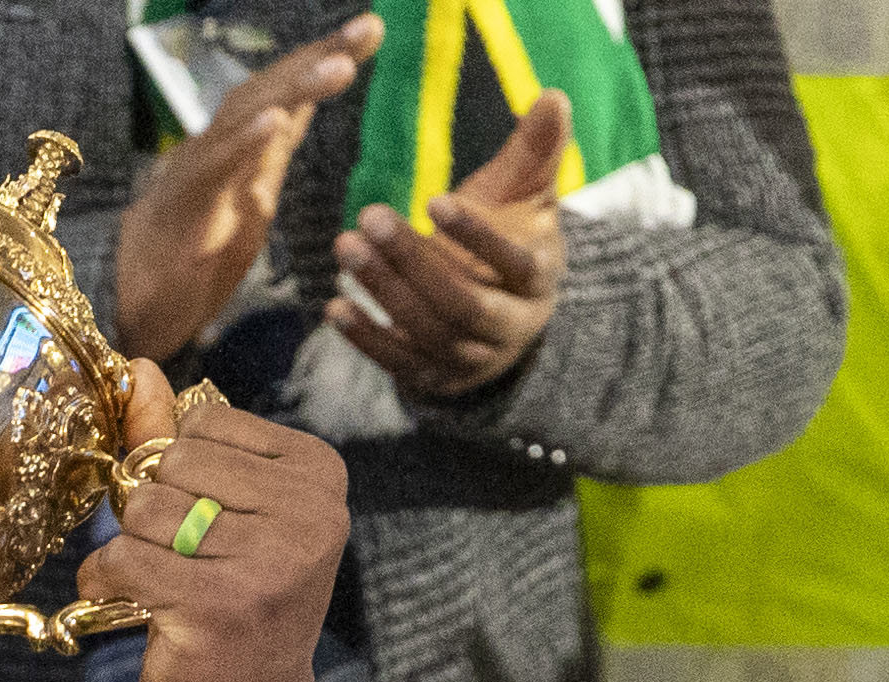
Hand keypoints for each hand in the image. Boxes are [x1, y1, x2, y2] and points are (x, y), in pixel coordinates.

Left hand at [85, 370, 347, 681]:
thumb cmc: (236, 606)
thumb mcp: (222, 512)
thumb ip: (178, 440)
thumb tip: (138, 369)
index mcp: (319, 475)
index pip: (204, 426)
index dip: (177, 472)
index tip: (203, 522)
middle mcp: (309, 514)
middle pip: (172, 465)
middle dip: (152, 511)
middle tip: (177, 559)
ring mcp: (269, 562)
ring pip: (145, 510)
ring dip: (133, 549)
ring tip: (164, 586)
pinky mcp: (220, 607)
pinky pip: (125, 559)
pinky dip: (105, 581)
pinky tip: (126, 603)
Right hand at [112, 16, 378, 361]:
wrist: (132, 306)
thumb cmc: (188, 261)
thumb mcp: (247, 202)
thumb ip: (269, 157)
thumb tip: (296, 113)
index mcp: (238, 149)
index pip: (285, 93)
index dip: (324, 58)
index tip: (372, 31)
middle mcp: (218, 146)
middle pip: (270, 89)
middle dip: (320, 55)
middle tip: (369, 27)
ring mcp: (198, 171)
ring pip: (245, 117)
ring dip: (294, 88)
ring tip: (340, 66)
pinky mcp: (183, 206)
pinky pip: (214, 168)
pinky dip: (245, 142)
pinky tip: (276, 121)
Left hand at [329, 92, 569, 397]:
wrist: (504, 318)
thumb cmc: (511, 237)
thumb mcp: (525, 195)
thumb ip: (535, 151)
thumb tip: (553, 95)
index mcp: (537, 280)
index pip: (513, 262)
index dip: (477, 236)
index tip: (434, 200)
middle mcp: (510, 327)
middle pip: (461, 302)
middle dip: (412, 261)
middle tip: (368, 218)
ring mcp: (472, 360)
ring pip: (427, 331)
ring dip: (382, 289)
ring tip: (345, 247)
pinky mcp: (436, 380)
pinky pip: (399, 364)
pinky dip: (366, 339)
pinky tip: (335, 307)